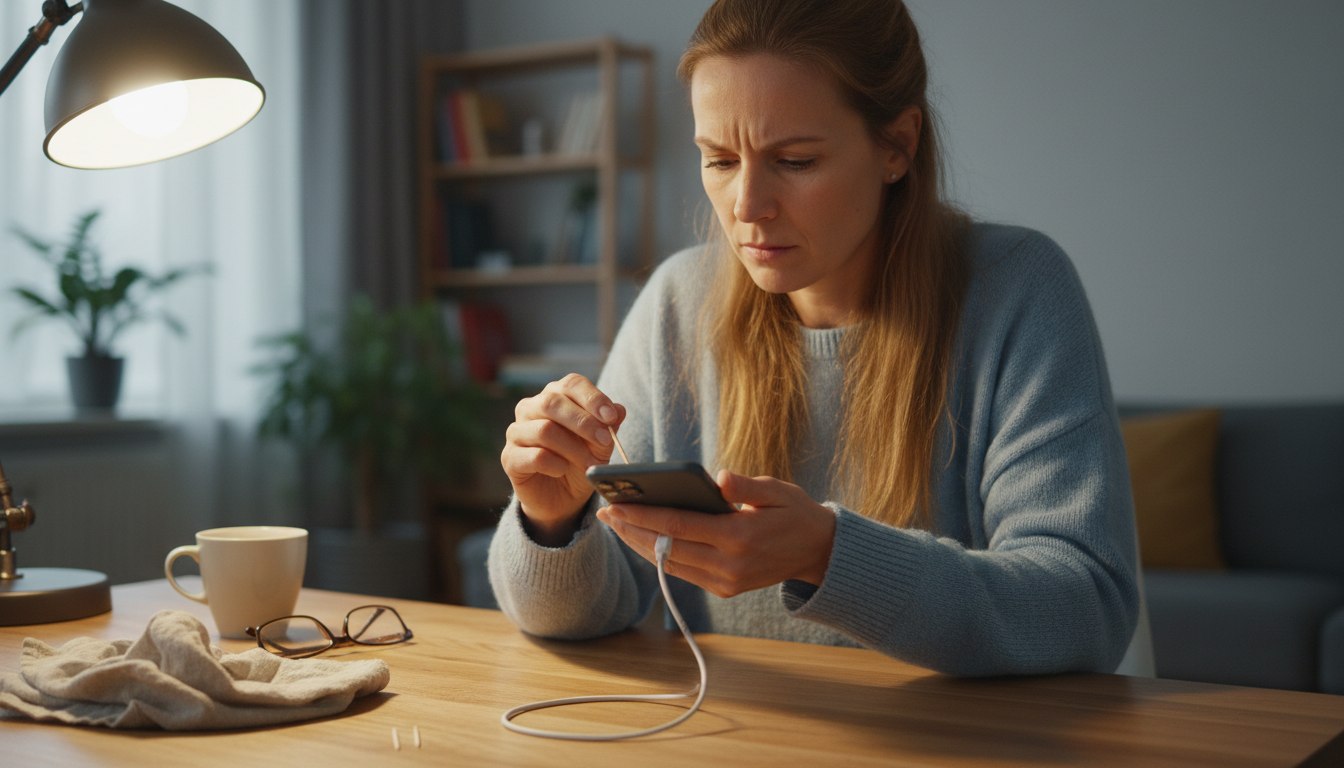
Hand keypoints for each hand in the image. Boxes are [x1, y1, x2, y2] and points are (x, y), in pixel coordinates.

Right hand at [501, 373, 624, 545]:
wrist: (562, 498)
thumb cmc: (581, 462)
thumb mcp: (601, 444)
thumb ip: (609, 425)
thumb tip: (619, 410)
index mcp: (555, 396)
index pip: (571, 384)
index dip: (592, 398)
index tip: (611, 417)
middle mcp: (531, 408)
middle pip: (553, 402)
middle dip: (583, 422)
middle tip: (604, 440)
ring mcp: (517, 432)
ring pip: (544, 430)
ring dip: (573, 448)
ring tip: (588, 464)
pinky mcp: (510, 457)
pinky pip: (535, 456)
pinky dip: (555, 464)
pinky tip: (563, 470)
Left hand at [595, 470, 836, 595]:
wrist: (818, 552)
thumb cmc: (794, 512)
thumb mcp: (776, 490)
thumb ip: (745, 486)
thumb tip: (717, 477)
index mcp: (739, 537)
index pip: (678, 526)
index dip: (643, 516)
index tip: (616, 506)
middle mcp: (728, 565)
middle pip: (666, 548)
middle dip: (632, 531)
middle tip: (605, 513)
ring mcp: (725, 582)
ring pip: (670, 564)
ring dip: (640, 545)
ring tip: (617, 524)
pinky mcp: (724, 590)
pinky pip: (682, 572)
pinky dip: (660, 555)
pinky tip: (643, 538)